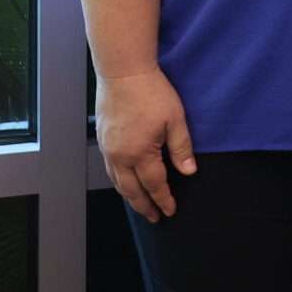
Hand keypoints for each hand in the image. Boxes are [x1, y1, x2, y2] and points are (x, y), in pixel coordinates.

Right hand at [96, 67, 195, 222]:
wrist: (123, 73)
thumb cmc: (152, 93)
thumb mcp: (175, 119)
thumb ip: (181, 148)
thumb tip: (189, 172)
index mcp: (139, 153)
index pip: (154, 185)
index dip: (163, 200)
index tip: (170, 211)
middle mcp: (119, 156)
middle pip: (131, 190)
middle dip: (144, 205)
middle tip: (154, 217)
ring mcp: (108, 148)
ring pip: (117, 181)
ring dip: (129, 196)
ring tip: (140, 205)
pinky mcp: (103, 139)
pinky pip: (110, 169)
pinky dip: (119, 181)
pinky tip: (125, 182)